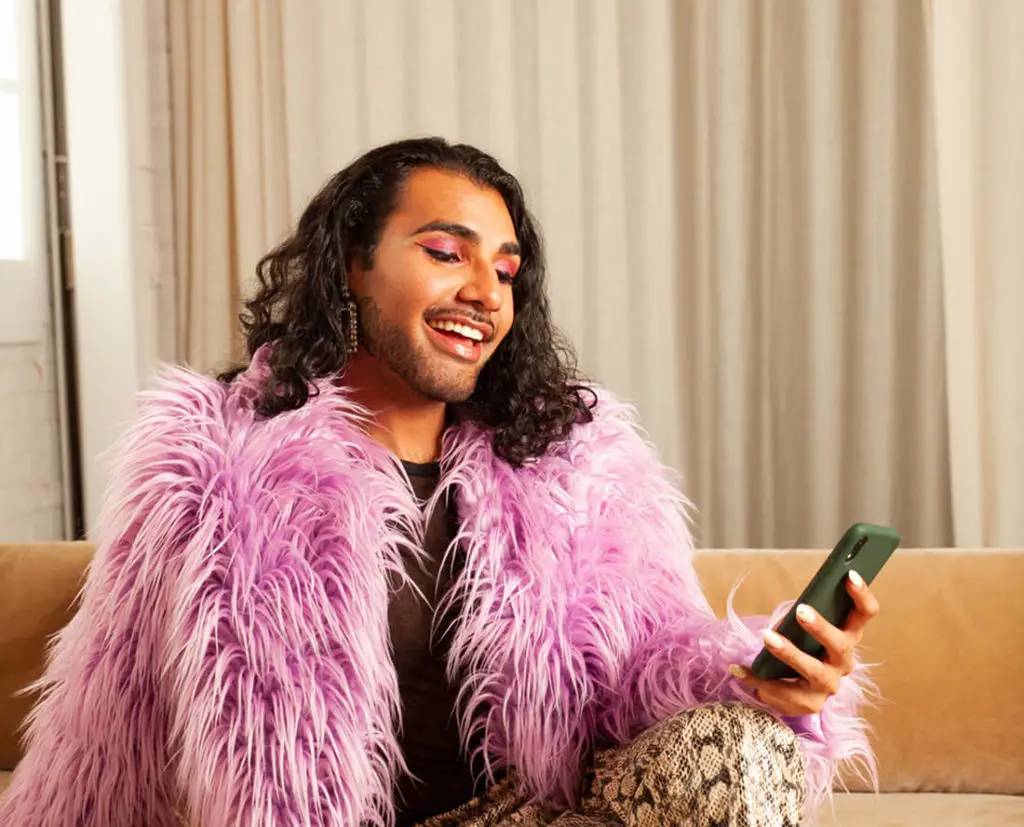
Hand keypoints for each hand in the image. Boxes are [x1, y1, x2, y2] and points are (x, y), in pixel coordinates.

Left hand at [729, 570, 879, 715]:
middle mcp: (844, 662)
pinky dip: (757, 678)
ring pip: (814, 670)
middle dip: (821, 627)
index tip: (850, 574)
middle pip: (841, 644)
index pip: (864, 614)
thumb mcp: (803, 629)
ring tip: (766, 636)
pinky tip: (737, 669)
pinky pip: (783, 691)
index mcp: (847, 637)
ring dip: (790, 652)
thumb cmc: (800, 647)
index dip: (862, 595)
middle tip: (801, 610)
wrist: (794, 690)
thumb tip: (794, 610)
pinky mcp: (810, 704)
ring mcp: (829, 685)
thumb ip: (803, 617)